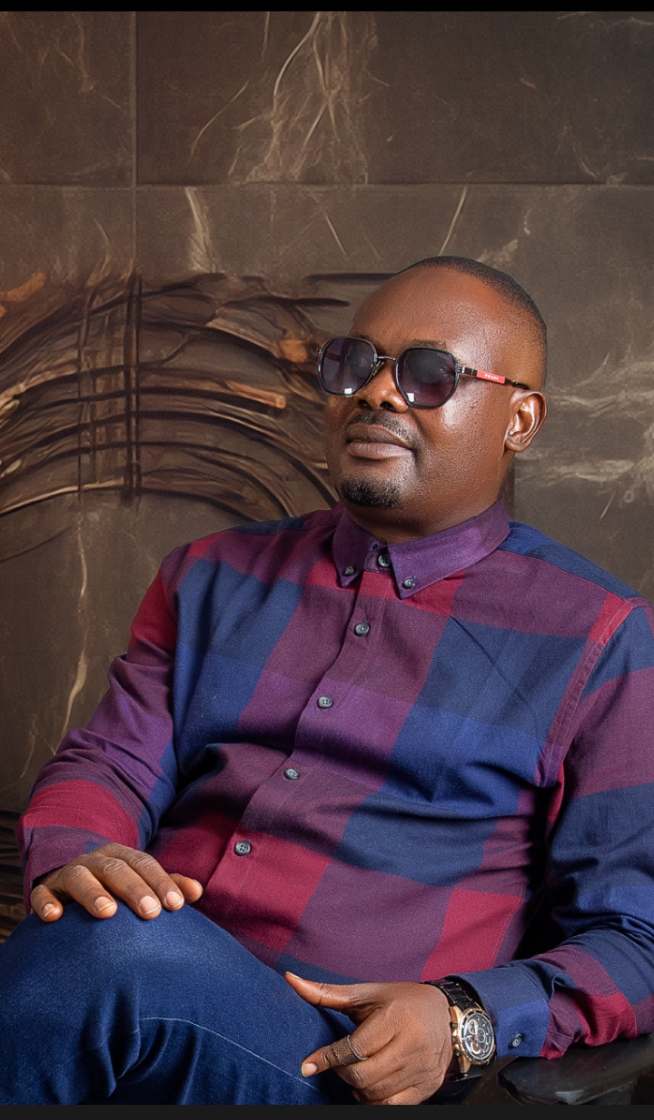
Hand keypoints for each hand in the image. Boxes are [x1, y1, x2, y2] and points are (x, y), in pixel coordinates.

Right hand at [30, 843, 202, 922]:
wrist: (69, 884)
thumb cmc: (115, 889)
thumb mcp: (140, 883)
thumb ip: (167, 887)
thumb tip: (197, 891)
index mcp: (121, 856)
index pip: (143, 864)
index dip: (160, 882)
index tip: (175, 905)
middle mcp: (96, 860)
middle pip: (116, 869)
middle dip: (134, 889)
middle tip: (151, 913)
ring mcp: (69, 873)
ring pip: (80, 877)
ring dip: (93, 893)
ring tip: (107, 913)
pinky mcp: (46, 890)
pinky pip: (42, 893)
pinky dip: (46, 903)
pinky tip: (54, 918)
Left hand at [285, 973, 452, 1104]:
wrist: (445, 1014)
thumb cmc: (400, 1001)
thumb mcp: (366, 993)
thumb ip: (327, 993)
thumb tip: (290, 980)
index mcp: (396, 1017)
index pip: (355, 1048)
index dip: (328, 1058)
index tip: (308, 1065)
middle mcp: (413, 1043)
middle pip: (364, 1075)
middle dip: (343, 1073)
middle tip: (339, 1063)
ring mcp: (423, 1067)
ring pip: (376, 1093)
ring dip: (357, 1088)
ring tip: (355, 1071)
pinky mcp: (429, 1085)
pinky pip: (393, 1105)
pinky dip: (375, 1100)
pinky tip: (371, 1085)